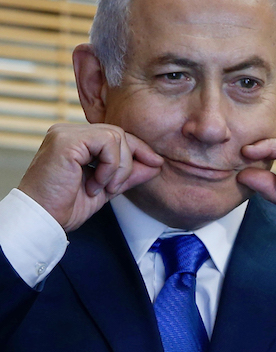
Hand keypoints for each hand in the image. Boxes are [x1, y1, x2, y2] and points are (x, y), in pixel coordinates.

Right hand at [18, 123, 163, 231]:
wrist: (43, 218)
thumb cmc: (65, 206)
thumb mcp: (107, 188)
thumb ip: (128, 174)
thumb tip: (155, 164)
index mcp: (77, 142)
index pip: (116, 136)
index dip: (139, 150)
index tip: (156, 164)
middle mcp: (69, 132)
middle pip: (119, 133)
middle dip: (132, 160)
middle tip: (118, 186)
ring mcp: (66, 133)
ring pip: (116, 136)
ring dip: (119, 168)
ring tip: (102, 188)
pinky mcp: (66, 140)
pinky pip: (107, 142)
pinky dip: (110, 166)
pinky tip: (95, 184)